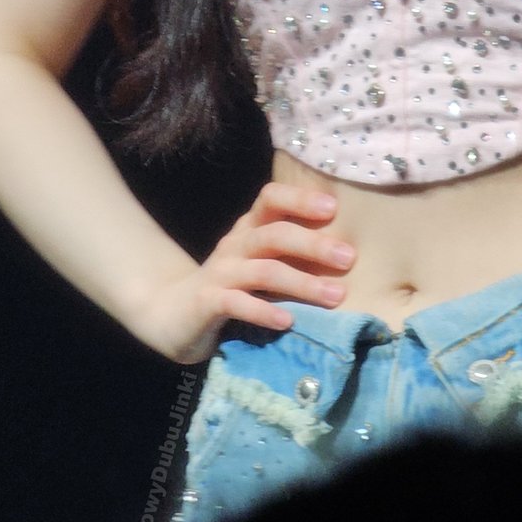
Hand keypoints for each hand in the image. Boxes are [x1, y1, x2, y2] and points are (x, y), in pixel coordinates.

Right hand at [129, 182, 355, 363]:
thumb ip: (293, 256)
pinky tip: (288, 322)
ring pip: (263, 270)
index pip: (271, 198)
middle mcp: (235, 245)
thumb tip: (351, 255)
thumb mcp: (260, 265)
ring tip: (335, 297)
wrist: (171, 314)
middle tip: (349, 258)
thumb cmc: (231, 288)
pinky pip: (237, 304)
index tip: (333, 208)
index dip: (299, 199)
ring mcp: (219, 273)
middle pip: (274, 234)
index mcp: (249, 229)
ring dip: (301, 283)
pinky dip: (263, 312)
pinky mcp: (206, 303)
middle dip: (313, 245)